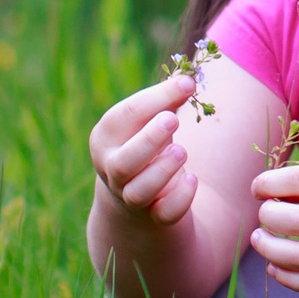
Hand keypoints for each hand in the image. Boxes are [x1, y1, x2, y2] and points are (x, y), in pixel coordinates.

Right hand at [88, 74, 199, 225]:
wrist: (138, 197)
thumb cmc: (146, 143)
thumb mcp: (149, 120)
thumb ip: (167, 102)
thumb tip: (188, 80)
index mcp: (106, 138)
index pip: (123, 117)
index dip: (156, 98)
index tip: (188, 83)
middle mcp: (112, 169)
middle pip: (123, 162)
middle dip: (149, 139)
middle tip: (174, 119)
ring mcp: (130, 197)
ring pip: (139, 192)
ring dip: (163, 170)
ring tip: (182, 151)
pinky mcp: (153, 217)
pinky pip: (165, 213)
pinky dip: (181, 197)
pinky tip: (192, 179)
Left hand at [249, 163, 298, 294]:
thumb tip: (269, 193)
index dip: (269, 184)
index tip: (258, 188)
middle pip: (294, 222)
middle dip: (267, 217)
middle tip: (264, 214)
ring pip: (298, 258)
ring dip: (268, 249)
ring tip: (260, 239)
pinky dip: (285, 277)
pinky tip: (275, 266)